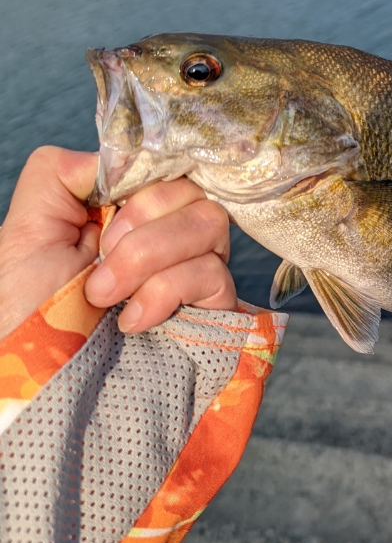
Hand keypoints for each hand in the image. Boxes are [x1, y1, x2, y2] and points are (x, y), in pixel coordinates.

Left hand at [0, 146, 235, 339]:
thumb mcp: (25, 231)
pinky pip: (214, 272)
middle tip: (98, 263)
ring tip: (106, 297)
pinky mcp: (212, 311)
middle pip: (192, 188)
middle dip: (140, 225)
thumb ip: (62, 174)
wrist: (38, 384)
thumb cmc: (26, 314)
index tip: (104, 214)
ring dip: (150, 257)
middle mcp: (163, 236)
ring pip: (210, 223)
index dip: (140, 183)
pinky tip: (132, 321)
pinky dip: (167, 291)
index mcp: (122, 213)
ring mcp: (190, 273)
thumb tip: (117, 158)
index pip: (163, 165)